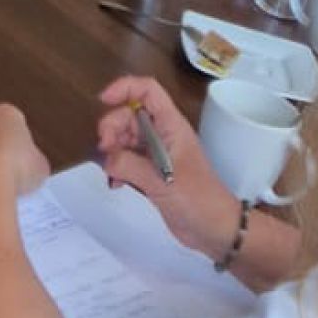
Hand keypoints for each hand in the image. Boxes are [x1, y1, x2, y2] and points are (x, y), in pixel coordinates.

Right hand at [95, 77, 237, 260]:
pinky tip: (115, 182)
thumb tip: (106, 158)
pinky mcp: (151, 173)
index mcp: (172, 126)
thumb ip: (130, 165)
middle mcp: (163, 135)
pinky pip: (126, 160)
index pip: (148, 91)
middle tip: (105, 150)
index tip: (103, 101)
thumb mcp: (162, 181)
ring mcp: (156, 154)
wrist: (215, 229)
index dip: (125, 88)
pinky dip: (116, 167)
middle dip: (112, 127)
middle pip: (130, 115)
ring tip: (111, 171)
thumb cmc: (198, 199)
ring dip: (112, 150)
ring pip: (125, 138)